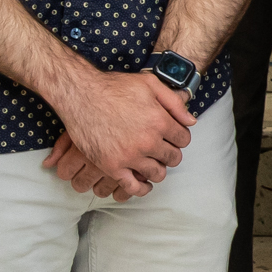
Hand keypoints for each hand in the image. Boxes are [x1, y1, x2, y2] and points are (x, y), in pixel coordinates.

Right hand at [43, 67, 192, 198]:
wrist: (80, 95)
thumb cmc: (113, 87)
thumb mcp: (149, 83)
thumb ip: (174, 102)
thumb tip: (191, 121)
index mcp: (159, 121)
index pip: (183, 139)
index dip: (179, 137)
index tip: (172, 137)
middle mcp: (148, 141)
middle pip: (173, 158)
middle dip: (171, 153)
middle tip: (162, 149)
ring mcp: (130, 156)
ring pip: (157, 174)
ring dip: (158, 169)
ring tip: (152, 163)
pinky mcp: (112, 166)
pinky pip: (133, 187)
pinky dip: (141, 188)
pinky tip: (143, 183)